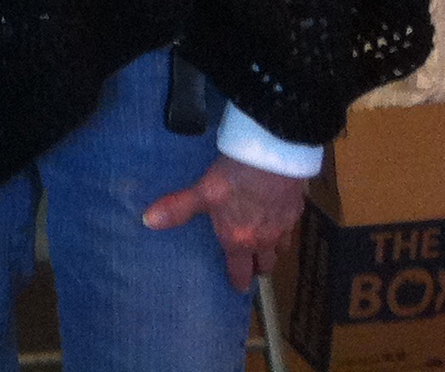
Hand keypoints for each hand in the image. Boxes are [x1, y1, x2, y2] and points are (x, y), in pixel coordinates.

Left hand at [143, 154, 309, 291]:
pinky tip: (277, 220)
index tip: (237, 287)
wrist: (274, 157)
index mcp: (239, 240)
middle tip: (250, 267)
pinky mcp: (296, 210)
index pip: (240, 271)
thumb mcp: (202, 192)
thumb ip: (178, 208)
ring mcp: (283, 227)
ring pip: (280, 250)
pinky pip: (290, 230)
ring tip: (264, 248)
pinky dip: (283, 232)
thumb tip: (148, 222)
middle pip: (265, 265)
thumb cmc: (235, 177)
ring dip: (272, 252)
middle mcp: (264, 240)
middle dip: (257, 268)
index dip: (238, 281)